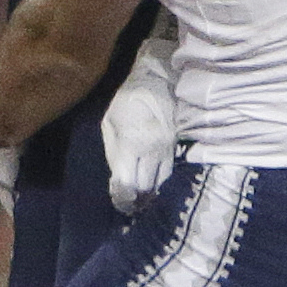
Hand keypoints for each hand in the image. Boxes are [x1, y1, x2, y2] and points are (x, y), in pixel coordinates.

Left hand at [101, 47, 176, 216]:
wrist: (159, 80)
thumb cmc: (127, 102)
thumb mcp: (110, 123)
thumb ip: (113, 153)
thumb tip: (118, 177)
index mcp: (131, 145)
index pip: (127, 184)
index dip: (122, 198)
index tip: (119, 202)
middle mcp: (152, 151)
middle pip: (145, 188)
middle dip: (136, 200)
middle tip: (129, 205)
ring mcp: (167, 150)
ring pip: (160, 183)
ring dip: (150, 192)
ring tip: (141, 197)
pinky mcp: (176, 146)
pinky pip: (168, 171)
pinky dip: (159, 180)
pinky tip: (152, 182)